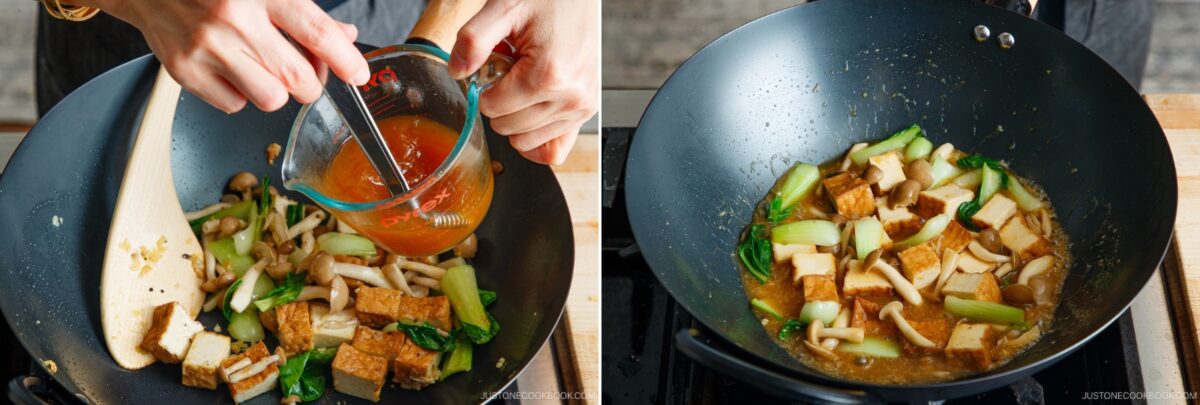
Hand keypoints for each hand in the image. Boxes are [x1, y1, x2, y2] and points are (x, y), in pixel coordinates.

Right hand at [90, 0, 369, 112]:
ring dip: (276, 90)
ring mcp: (206, 48)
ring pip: (271, 100)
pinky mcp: (184, 71)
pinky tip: (231, 69)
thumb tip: (345, 37)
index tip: (358, 75)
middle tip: (304, 71)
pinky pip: (235, 106)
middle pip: (299, 80)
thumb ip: (305, 10)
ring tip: (262, 67)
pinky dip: (241, 95)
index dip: (346, 60)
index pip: (317, 32)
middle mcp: (233, 19)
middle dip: (311, 83)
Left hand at [449, 0, 597, 164]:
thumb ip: (473, 40)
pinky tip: (530, 115)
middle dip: (500, 103)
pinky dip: (537, 139)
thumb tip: (457, 72)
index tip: (496, 67)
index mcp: (547, 75)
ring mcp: (581, 108)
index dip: (484, 89)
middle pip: (508, 128)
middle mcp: (569, 97)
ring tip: (527, 82)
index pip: (493, 108)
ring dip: (517, 118)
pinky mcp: (586, 111)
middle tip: (512, 71)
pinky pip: (555, 150)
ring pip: (527, 142)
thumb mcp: (503, 8)